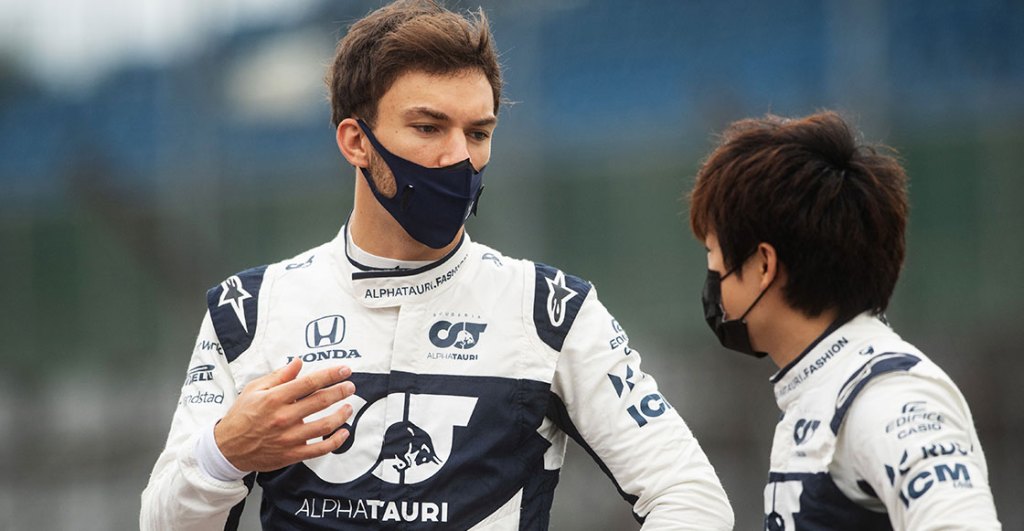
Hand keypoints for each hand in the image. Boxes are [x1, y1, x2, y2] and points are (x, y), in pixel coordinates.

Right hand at [214, 359, 355, 471]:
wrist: (227, 449)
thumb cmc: (242, 415)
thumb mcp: (254, 390)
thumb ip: (279, 376)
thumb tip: (298, 362)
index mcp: (274, 399)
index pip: (309, 383)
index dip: (330, 375)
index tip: (345, 369)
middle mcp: (283, 417)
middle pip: (320, 401)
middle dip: (340, 391)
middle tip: (350, 386)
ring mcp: (289, 438)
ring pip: (324, 425)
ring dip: (341, 415)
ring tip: (349, 407)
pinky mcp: (292, 454)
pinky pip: (320, 449)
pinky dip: (336, 441)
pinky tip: (344, 432)